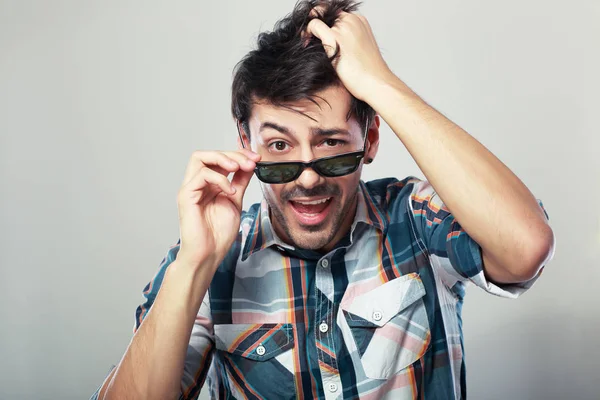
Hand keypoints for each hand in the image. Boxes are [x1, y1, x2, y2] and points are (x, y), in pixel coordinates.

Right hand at [175, 149, 260, 268]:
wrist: (209, 254)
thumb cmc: (219, 234)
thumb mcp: (236, 201)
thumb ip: (240, 181)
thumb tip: (250, 164)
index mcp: (209, 185)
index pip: (219, 159)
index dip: (238, 154)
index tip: (256, 158)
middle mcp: (197, 184)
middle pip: (209, 154)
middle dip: (233, 154)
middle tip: (251, 162)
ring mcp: (190, 188)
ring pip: (200, 157)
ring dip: (223, 159)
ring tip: (239, 168)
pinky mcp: (186, 195)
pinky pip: (201, 175)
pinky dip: (219, 178)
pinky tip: (230, 190)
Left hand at [305, 8, 394, 101]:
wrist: (377, 83)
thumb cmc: (369, 73)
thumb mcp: (360, 49)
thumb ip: (348, 40)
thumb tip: (332, 43)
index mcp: (359, 21)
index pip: (336, 14)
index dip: (325, 22)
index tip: (318, 35)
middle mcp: (352, 21)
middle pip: (326, 14)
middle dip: (316, 24)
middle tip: (309, 39)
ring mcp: (344, 28)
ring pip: (318, 17)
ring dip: (309, 29)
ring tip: (307, 42)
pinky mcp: (335, 38)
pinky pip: (314, 25)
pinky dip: (307, 32)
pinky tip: (306, 43)